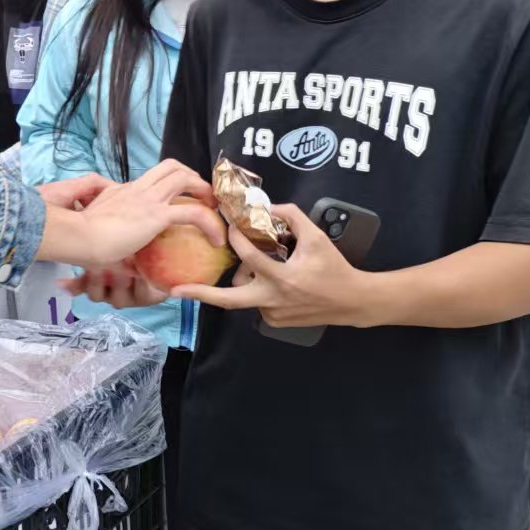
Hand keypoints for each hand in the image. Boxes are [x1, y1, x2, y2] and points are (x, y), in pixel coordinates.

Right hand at [35, 160, 222, 304]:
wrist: (78, 238)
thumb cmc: (82, 240)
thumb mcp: (97, 231)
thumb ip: (111, 236)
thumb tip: (124, 260)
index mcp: (124, 191)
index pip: (152, 179)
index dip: (170, 186)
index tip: (178, 201)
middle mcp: (137, 189)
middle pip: (171, 166)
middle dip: (192, 177)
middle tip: (203, 197)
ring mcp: (147, 199)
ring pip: (184, 177)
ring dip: (204, 190)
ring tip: (213, 211)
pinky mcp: (156, 215)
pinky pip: (194, 212)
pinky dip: (210, 223)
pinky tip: (216, 239)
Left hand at [171, 203, 383, 328]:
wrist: (353, 301)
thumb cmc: (335, 268)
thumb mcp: (317, 237)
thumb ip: (292, 217)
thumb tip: (267, 207)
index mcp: (282, 279)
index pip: (248, 256)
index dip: (235, 236)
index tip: (225, 223)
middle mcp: (272, 300)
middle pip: (228, 299)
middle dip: (201, 294)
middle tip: (176, 290)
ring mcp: (271, 314)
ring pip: (244, 294)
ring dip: (244, 278)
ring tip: (263, 263)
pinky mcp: (274, 321)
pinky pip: (256, 301)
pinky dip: (258, 288)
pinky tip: (274, 278)